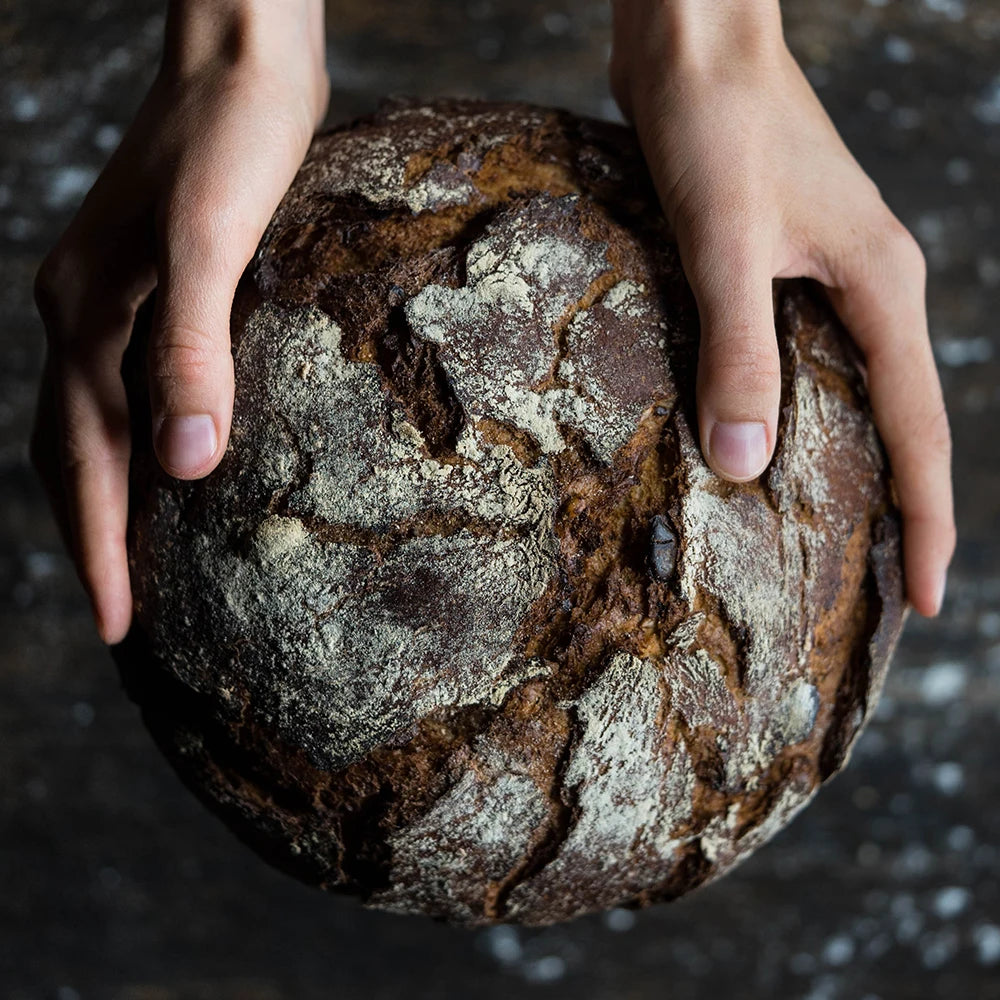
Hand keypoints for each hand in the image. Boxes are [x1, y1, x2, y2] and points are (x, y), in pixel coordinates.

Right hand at [30, 0, 328, 643]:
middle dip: (95, 540)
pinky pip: (132, 386)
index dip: (101, 549)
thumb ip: (189, 350)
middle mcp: (84, 315)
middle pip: (74, 454)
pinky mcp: (159, 286)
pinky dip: (143, 441)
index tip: (121, 628)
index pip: (84, 463)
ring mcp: (116, 300)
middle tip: (125, 618)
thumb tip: (184, 466)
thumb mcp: (213, 243)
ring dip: (111, 498)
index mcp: (86, 318)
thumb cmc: (233, 139)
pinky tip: (180, 460)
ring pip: (98, 425)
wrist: (242, 58)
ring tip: (140, 561)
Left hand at [609, 0, 953, 615]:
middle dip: (900, 508)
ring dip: (850, 464)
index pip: (920, 431)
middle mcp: (867, 288)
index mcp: (879, 288)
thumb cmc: (715, 122)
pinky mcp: (778, 265)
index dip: (927, 522)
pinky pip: (802, 358)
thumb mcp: (724, 244)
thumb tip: (743, 464)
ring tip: (834, 538)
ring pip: (852, 392)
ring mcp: (825, 276)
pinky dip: (796, 411)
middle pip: (901, 420)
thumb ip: (738, 352)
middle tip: (885, 591)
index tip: (928, 601)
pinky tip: (766, 443)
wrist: (692, 39)